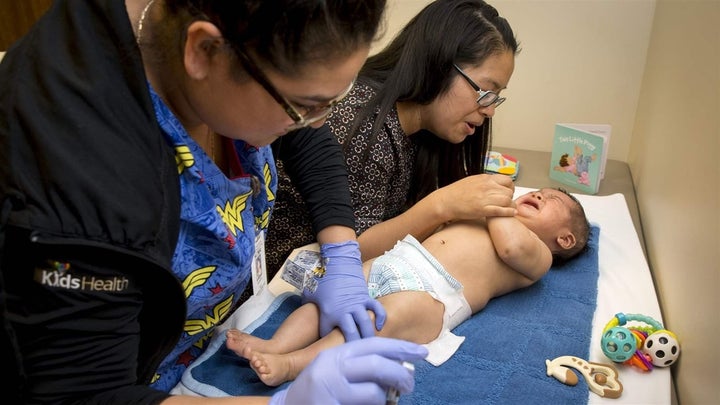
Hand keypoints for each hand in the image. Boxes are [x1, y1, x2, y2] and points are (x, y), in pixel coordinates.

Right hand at [268, 337, 427, 404]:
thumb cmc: (317, 391)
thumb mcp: (335, 370)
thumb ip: (360, 365)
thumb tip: (399, 365)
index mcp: (335, 356)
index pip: (373, 345)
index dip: (400, 347)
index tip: (421, 352)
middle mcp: (331, 369)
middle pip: (377, 365)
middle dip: (400, 374)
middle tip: (410, 385)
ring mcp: (330, 391)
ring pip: (373, 393)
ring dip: (384, 400)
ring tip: (381, 403)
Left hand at [301, 240, 385, 340]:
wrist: (338, 262)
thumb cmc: (323, 279)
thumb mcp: (311, 293)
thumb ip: (308, 305)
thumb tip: (302, 314)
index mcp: (329, 313)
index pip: (328, 333)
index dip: (327, 341)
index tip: (328, 345)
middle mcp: (344, 311)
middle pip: (351, 334)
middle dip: (353, 345)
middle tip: (355, 355)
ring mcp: (357, 304)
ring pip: (365, 324)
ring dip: (368, 336)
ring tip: (370, 346)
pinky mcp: (366, 297)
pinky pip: (377, 310)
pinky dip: (380, 318)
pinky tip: (379, 327)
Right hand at [432, 174, 515, 220]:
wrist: (445, 201)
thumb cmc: (456, 192)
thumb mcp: (472, 180)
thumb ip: (485, 181)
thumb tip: (493, 182)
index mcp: (485, 178)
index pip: (507, 180)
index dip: (510, 187)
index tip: (507, 192)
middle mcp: (487, 186)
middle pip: (509, 191)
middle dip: (510, 197)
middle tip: (507, 202)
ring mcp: (485, 198)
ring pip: (508, 200)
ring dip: (510, 206)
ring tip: (508, 209)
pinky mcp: (483, 209)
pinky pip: (502, 210)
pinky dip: (509, 212)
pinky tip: (511, 213)